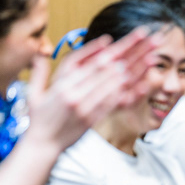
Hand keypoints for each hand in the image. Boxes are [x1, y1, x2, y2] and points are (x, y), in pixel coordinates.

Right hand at [24, 27, 160, 151]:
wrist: (43, 145)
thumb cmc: (39, 118)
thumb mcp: (33, 93)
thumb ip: (39, 72)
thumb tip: (39, 54)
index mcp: (61, 84)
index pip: (85, 61)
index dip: (100, 49)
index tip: (113, 40)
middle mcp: (75, 93)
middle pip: (105, 68)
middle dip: (128, 52)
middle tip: (145, 40)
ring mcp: (86, 107)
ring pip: (114, 83)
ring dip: (135, 68)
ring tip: (151, 57)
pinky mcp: (94, 119)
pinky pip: (115, 102)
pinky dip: (129, 90)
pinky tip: (142, 81)